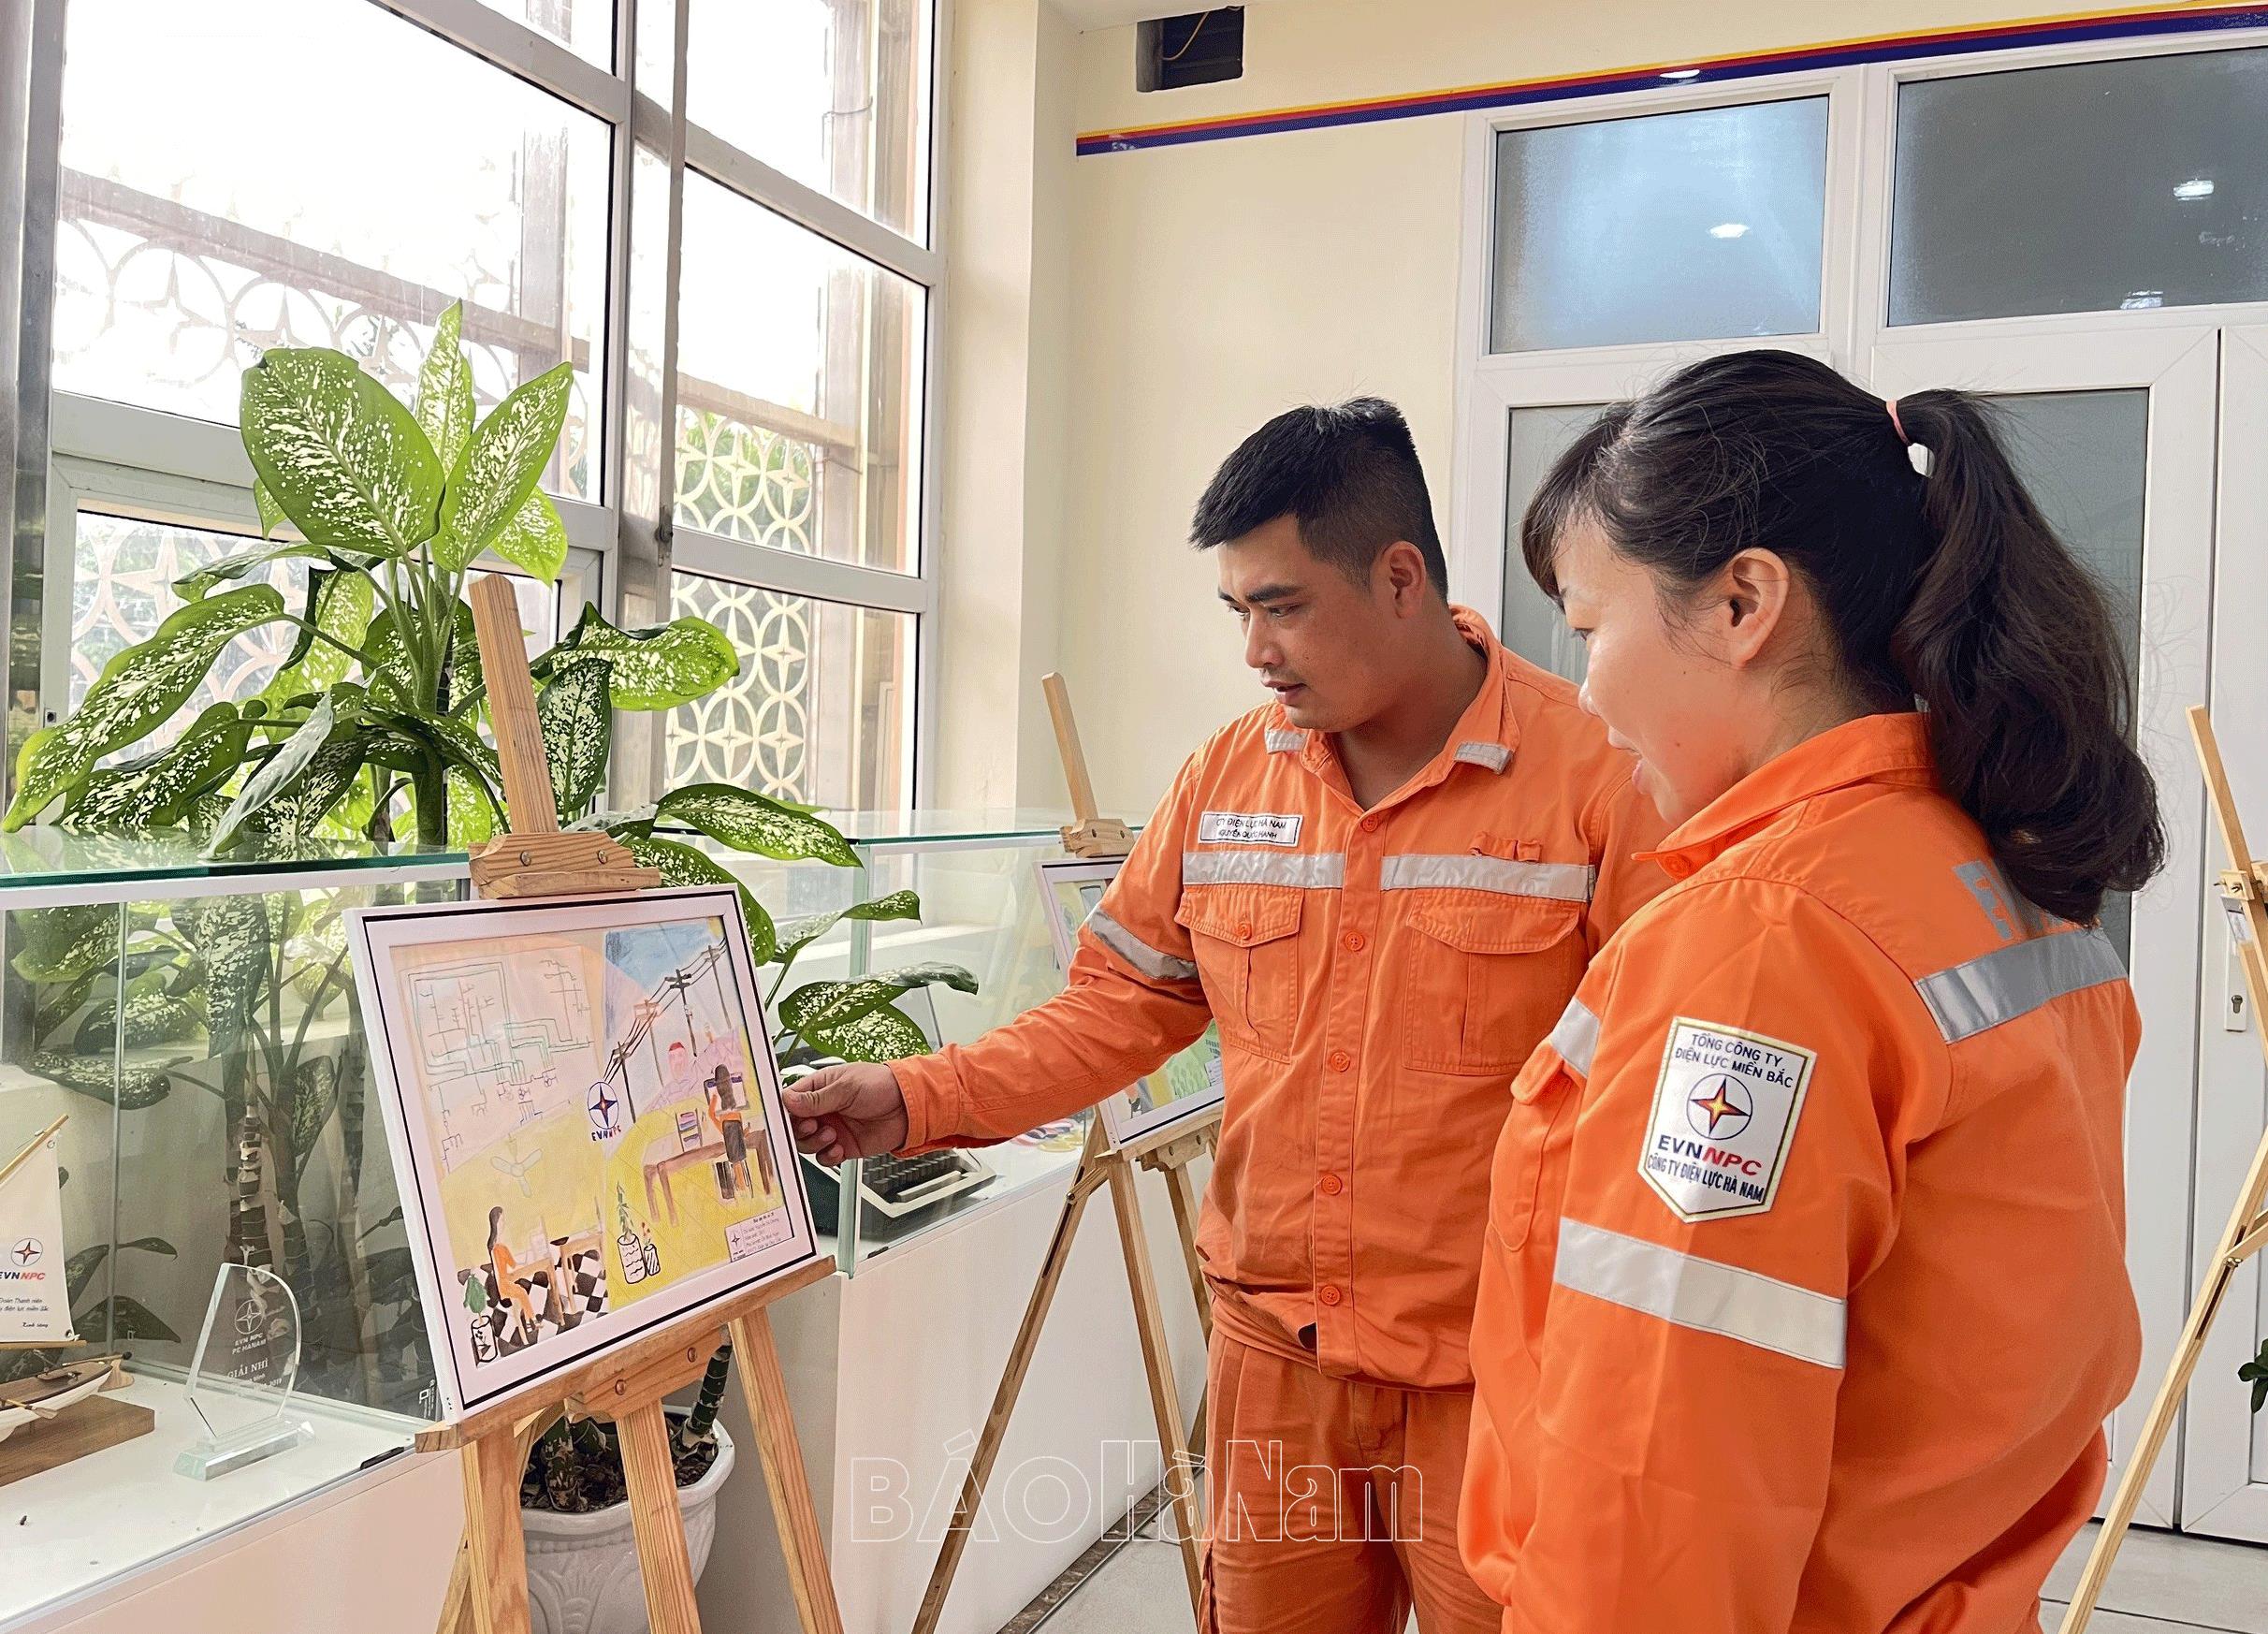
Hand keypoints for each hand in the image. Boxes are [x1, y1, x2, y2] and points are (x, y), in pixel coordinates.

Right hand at [782, 1062, 908, 1164]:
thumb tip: (789, 1100)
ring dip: (815, 1142)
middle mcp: (823, 1110)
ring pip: (807, 1143)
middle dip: (800, 1130)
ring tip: (832, 1134)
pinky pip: (825, 1157)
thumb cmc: (882, 1085)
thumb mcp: (846, 1087)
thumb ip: (816, 1098)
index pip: (791, 1101)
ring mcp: (833, 1128)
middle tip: (813, 1125)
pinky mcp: (844, 1145)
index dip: (787, 1111)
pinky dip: (828, 1156)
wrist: (909, 1107)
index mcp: (820, 1088)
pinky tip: (838, 1148)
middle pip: (795, 1126)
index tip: (789, 1117)